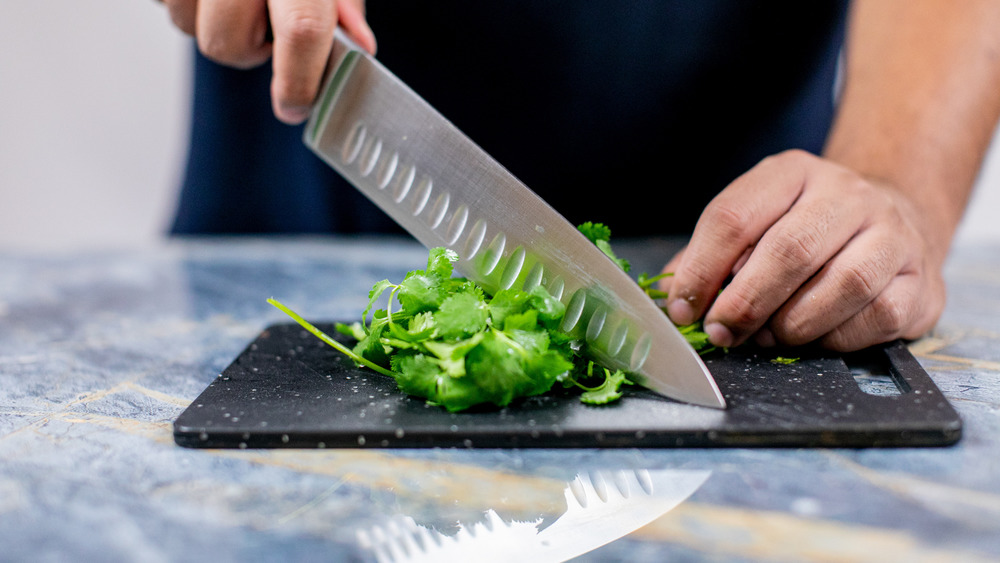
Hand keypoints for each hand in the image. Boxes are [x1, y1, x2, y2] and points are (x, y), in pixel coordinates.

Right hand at [162, 0, 374, 123]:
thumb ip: (342, 0)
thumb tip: (358, 46)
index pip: (302, 31)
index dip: (300, 80)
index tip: (295, 105)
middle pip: (227, 43)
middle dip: (250, 48)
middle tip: (268, 20)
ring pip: (188, 26)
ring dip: (216, 21)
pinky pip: (165, 3)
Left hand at [662, 149, 946, 351]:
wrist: (891, 221)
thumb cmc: (804, 231)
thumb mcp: (753, 225)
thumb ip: (708, 258)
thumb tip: (670, 297)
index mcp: (791, 174)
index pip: (734, 216)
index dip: (700, 270)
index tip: (683, 308)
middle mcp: (846, 193)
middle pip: (788, 251)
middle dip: (744, 303)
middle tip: (723, 332)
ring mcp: (891, 232)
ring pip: (841, 284)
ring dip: (793, 324)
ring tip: (771, 334)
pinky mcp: (920, 278)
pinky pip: (876, 316)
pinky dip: (836, 337)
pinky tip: (818, 335)